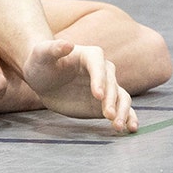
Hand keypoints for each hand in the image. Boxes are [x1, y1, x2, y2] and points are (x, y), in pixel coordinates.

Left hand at [23, 39, 137, 133]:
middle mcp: (103, 70)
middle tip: (108, 115)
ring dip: (123, 111)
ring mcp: (107, 87)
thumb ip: (53, 49)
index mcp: (90, 55)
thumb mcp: (42, 54)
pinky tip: (131, 128)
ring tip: (117, 126)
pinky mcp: (107, 102)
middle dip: (111, 100)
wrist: (43, 79)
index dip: (99, 80)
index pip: (99, 66)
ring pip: (122, 98)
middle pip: (112, 84)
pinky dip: (129, 118)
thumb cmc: (41, 63)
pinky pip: (123, 109)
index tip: (97, 95)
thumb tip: (68, 44)